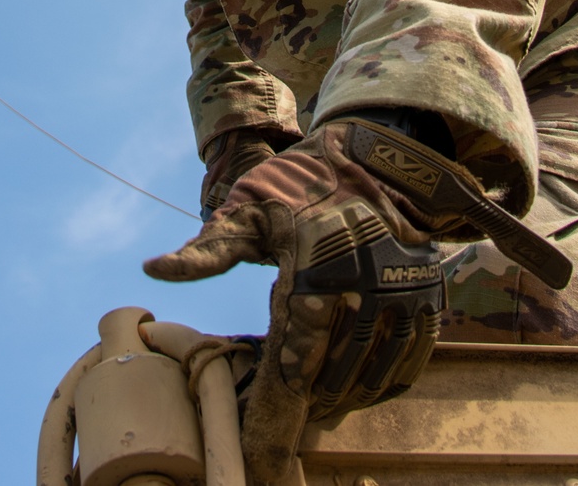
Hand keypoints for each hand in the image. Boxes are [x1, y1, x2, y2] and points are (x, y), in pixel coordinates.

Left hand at [147, 118, 571, 483]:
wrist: (364, 162)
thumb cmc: (292, 190)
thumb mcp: (244, 210)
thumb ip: (205, 249)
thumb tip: (153, 269)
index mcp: (314, 250)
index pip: (302, 331)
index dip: (291, 377)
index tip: (279, 412)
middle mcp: (364, 267)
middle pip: (341, 356)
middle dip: (320, 392)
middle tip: (301, 416)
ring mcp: (400, 280)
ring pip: (377, 360)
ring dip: (354, 391)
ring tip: (329, 406)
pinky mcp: (425, 289)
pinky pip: (411, 351)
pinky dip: (390, 379)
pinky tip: (366, 388)